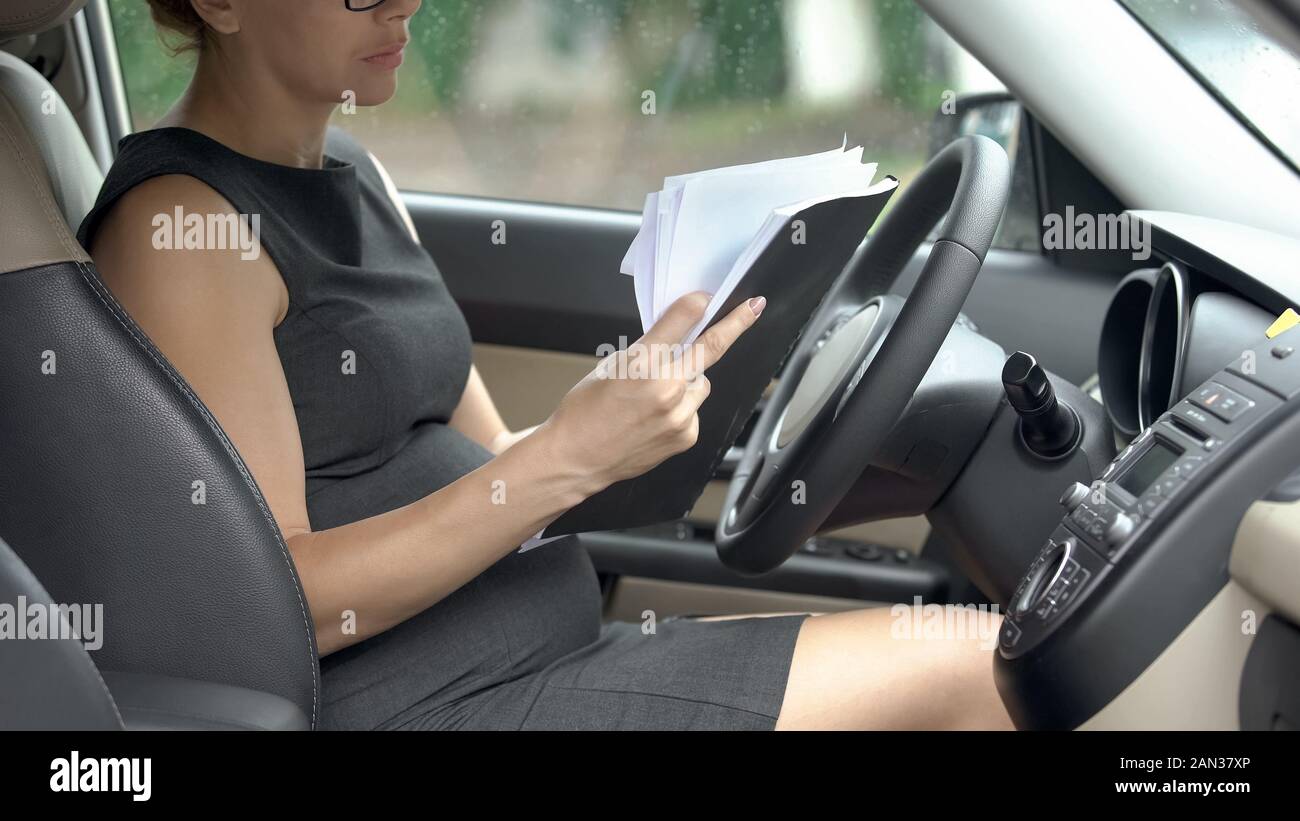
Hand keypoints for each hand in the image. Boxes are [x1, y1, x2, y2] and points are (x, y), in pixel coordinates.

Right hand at [543, 291, 766, 491]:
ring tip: (654, 398)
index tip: (710, 297)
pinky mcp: (686, 435)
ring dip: (688, 381)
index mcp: (642, 362)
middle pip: (711, 348)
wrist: (576, 458)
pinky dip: (682, 409)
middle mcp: (666, 387)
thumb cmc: (585, 410)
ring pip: (701, 383)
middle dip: (735, 324)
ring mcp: (679, 414)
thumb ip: (648, 348)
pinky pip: (695, 410)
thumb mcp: (611, 366)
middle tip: (754, 307)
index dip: (698, 304)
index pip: (682, 320)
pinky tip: (655, 419)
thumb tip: (678, 332)